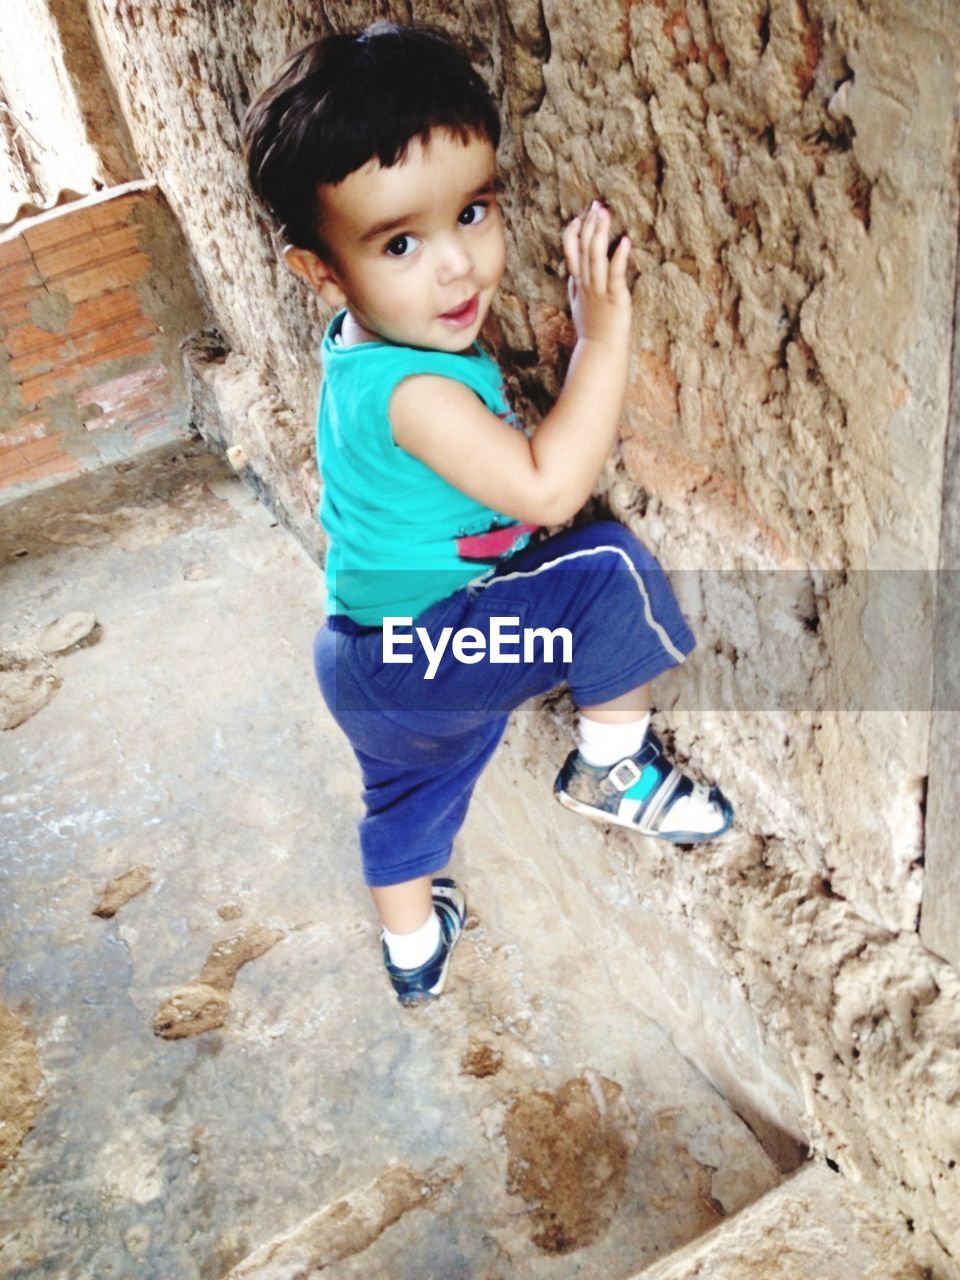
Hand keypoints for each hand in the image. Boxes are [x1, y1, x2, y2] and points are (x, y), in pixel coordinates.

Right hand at [562, 201, 631, 348]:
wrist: (600, 350)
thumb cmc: (592, 329)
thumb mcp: (578, 305)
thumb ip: (575, 288)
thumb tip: (572, 276)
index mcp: (578, 284)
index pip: (571, 253)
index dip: (573, 234)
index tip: (578, 218)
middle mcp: (587, 284)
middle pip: (584, 249)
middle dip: (590, 225)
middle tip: (596, 205)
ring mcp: (600, 290)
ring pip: (595, 257)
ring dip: (600, 234)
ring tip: (605, 214)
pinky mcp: (616, 297)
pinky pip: (616, 274)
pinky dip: (619, 257)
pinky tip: (625, 241)